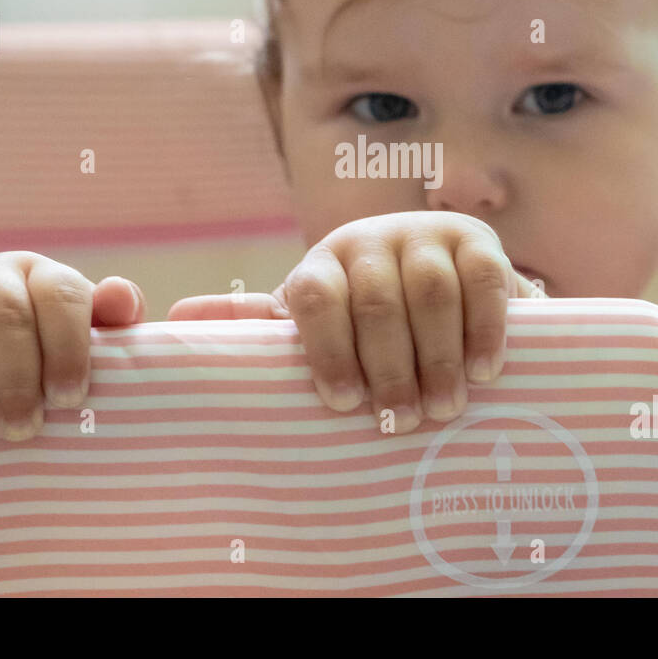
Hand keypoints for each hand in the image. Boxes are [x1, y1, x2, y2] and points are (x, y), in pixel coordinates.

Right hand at [0, 251, 145, 440]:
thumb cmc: (37, 367)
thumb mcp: (80, 350)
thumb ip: (110, 327)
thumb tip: (120, 298)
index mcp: (46, 280)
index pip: (62, 295)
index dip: (66, 346)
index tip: (66, 399)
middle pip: (6, 311)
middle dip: (15, 375)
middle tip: (20, 428)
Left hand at [169, 212, 539, 432]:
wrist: (441, 275)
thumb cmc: (363, 320)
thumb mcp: (315, 324)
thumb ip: (256, 325)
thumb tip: (172, 321)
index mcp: (323, 262)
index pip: (315, 295)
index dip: (328, 350)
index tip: (344, 404)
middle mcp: (371, 240)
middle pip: (378, 301)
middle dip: (390, 368)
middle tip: (402, 423)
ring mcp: (427, 235)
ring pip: (432, 292)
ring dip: (437, 355)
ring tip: (444, 407)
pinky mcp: (479, 241)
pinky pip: (485, 280)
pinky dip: (485, 328)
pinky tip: (484, 370)